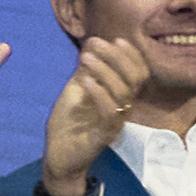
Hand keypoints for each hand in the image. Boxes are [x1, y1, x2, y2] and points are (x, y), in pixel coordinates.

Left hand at [39, 33, 152, 195]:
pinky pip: (109, 113)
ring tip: (86, 57)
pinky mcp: (103, 136)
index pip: (138, 72)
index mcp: (119, 96)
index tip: (115, 39)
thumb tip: (91, 43)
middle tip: (95, 42)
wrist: (58, 156)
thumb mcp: (76, 90)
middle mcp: (122, 108)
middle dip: (117, 56)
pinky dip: (99, 93)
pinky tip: (84, 81)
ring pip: (123, 93)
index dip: (131, 54)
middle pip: (135, 78)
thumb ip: (86, 70)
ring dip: (105, 70)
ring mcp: (114, 123)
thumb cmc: (69, 123)